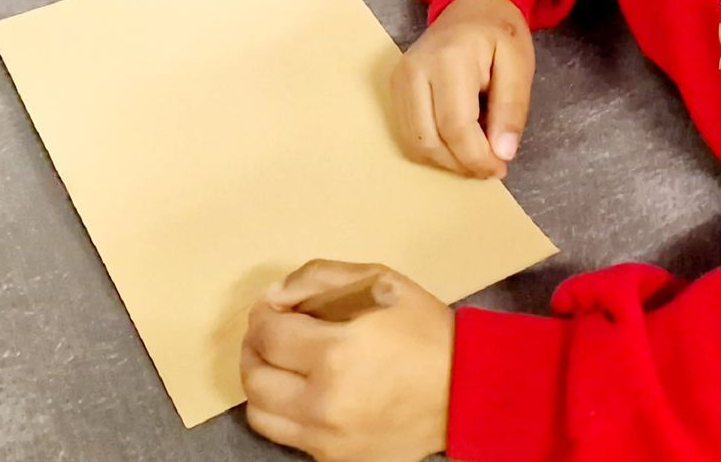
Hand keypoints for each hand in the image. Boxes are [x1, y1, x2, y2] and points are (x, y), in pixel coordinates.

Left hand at [241, 261, 453, 461]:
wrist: (466, 389)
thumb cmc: (423, 329)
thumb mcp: (376, 281)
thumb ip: (317, 278)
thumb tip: (274, 296)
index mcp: (337, 353)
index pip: (268, 335)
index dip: (262, 316)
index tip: (272, 309)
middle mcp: (326, 402)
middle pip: (255, 378)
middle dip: (254, 348)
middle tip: (269, 333)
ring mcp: (330, 437)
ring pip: (261, 414)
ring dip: (261, 383)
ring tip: (278, 364)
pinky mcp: (338, 458)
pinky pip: (288, 436)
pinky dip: (285, 411)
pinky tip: (302, 391)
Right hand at [390, 0, 533, 178]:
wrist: (471, 9)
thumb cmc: (498, 35)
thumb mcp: (520, 66)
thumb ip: (512, 109)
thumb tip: (502, 153)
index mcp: (450, 60)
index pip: (455, 127)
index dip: (477, 157)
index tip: (500, 167)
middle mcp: (415, 70)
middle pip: (429, 140)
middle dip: (462, 164)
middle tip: (491, 166)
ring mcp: (399, 79)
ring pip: (414, 143)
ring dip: (446, 161)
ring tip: (475, 153)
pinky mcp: (394, 88)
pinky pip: (407, 135)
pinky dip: (433, 149)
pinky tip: (457, 142)